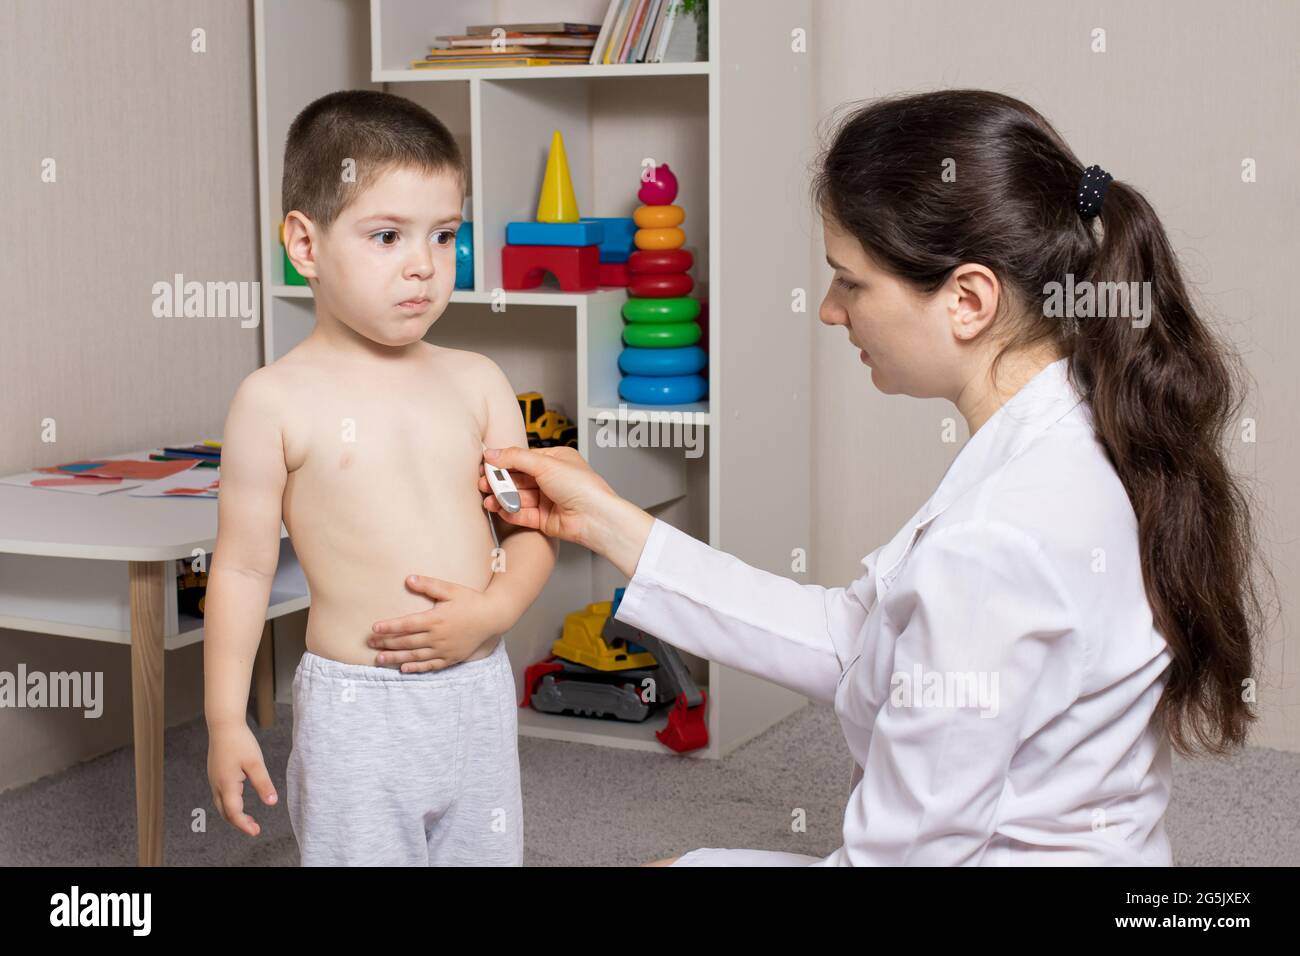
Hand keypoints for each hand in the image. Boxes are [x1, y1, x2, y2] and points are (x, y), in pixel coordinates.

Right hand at [207, 721, 276, 836]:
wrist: (223, 725)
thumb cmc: (240, 741)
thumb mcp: (255, 763)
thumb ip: (263, 784)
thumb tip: (272, 802)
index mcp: (227, 784)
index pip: (234, 812)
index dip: (244, 824)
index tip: (256, 831)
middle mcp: (217, 785)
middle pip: (225, 812)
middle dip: (239, 823)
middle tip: (254, 828)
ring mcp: (214, 780)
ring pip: (221, 805)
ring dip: (233, 814)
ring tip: (248, 819)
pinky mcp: (215, 774)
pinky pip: (220, 796)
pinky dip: (229, 804)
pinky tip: (238, 802)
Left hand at [368, 576, 503, 672]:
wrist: (493, 617)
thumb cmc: (471, 600)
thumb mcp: (451, 589)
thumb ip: (429, 585)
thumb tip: (408, 579)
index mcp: (436, 619)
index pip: (407, 624)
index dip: (389, 627)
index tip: (374, 628)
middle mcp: (437, 637)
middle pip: (407, 641)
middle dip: (386, 642)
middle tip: (369, 643)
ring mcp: (444, 649)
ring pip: (415, 655)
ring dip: (395, 657)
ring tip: (379, 658)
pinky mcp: (451, 657)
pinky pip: (430, 665)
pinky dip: (416, 668)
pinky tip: (403, 669)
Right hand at [478, 445, 617, 548]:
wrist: (595, 517)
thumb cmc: (582, 487)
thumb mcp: (545, 464)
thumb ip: (516, 458)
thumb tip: (493, 453)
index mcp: (556, 460)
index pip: (523, 459)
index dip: (504, 462)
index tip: (487, 465)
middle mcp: (552, 479)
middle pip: (519, 479)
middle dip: (500, 481)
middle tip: (484, 483)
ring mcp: (548, 500)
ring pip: (519, 497)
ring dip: (503, 498)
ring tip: (489, 499)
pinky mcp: (545, 519)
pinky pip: (523, 514)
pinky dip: (510, 512)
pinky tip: (500, 509)